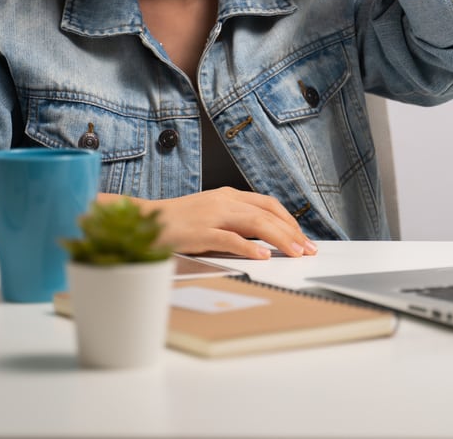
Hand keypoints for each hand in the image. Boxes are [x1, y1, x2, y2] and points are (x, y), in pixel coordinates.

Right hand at [97, 189, 317, 259]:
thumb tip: (266, 239)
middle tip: (308, 249)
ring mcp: (212, 215)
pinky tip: (263, 256)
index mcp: (229, 195)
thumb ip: (235, 222)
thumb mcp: (211, 214)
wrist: (145, 220)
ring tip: (295, 253)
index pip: (268, 204)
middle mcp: (224, 201)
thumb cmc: (178, 222)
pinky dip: (249, 247)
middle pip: (267, 213)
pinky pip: (230, 238)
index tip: (303, 238)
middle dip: (292, 232)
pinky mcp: (200, 232)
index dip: (289, 220)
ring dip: (280, 238)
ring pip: (255, 223)